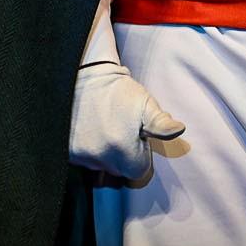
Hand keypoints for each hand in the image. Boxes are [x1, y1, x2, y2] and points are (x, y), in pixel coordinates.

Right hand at [68, 63, 184, 179]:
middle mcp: (98, 157)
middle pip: (118, 171)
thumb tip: (179, 131)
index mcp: (121, 148)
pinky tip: (91, 131)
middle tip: (120, 130)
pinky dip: (88, 150)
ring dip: (104, 154)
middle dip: (122, 155)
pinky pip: (83, 161)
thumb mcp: (145, 103)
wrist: (84, 74)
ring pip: (99, 167)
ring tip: (104, 128)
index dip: (140, 153)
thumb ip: (161, 123)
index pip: (138, 170)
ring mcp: (80, 155)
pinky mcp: (66, 151)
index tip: (135, 136)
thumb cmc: (118, 90)